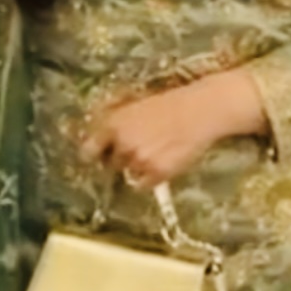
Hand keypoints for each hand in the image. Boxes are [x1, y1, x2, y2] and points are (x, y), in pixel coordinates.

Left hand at [82, 71, 268, 187]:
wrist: (201, 111)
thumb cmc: (170, 105)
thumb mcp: (135, 107)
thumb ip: (116, 125)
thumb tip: (100, 142)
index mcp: (113, 124)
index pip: (89, 151)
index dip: (93, 156)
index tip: (97, 159)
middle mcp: (122, 144)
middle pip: (111, 165)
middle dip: (122, 160)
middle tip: (141, 149)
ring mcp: (139, 160)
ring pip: (129, 174)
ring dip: (138, 168)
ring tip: (157, 152)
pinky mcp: (157, 173)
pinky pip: (143, 185)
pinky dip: (151, 179)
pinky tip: (164, 162)